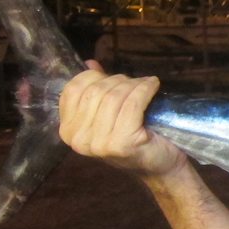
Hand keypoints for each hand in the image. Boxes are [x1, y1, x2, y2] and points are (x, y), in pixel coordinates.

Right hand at [58, 61, 186, 178]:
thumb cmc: (134, 138)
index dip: (95, 77)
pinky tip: (153, 85)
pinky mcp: (122, 142)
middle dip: (118, 80)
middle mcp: (78, 139)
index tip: (113, 79)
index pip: (73, 90)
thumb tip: (90, 63)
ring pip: (114, 96)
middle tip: (135, 83)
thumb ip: (96, 90)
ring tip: (145, 86)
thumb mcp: (108, 115)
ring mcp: (98, 143)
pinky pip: (132, 104)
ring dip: (133, 84)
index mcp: (67, 131)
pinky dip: (144, 89)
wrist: (160, 165)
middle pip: (95, 91)